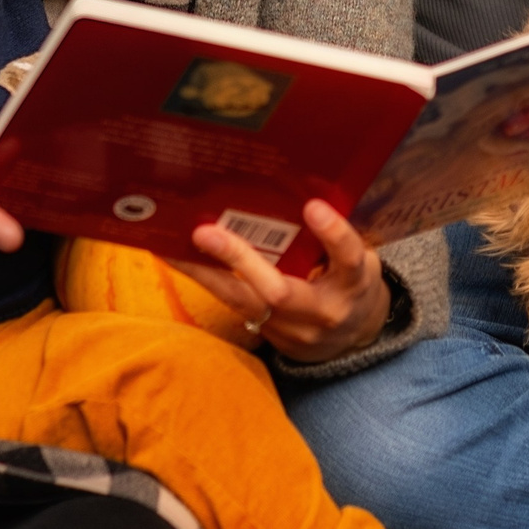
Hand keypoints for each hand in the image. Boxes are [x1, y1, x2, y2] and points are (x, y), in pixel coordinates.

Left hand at [175, 200, 391, 363]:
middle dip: (240, 260)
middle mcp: (322, 311)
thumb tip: (295, 189)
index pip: (347, 258)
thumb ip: (333, 237)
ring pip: (243, 302)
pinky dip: (207, 280)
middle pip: (279, 292)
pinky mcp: (268, 335)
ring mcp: (291, 329)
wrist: (352, 339)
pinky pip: (234, 306)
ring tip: (170, 246)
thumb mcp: (358, 258)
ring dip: (204, 274)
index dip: (332, 235)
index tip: (312, 206)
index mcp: (354, 283)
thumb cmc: (352, 282)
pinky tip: (180, 259)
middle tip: (204, 231)